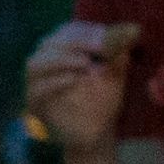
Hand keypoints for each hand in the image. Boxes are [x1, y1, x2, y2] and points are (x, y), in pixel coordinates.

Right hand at [22, 19, 137, 155]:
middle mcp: (44, 63)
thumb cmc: (103, 100)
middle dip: (75, 43)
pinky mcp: (34, 104)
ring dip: (61, 59)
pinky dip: (55, 82)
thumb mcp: (116, 74)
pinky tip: (75, 80)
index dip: (84, 31)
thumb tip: (130, 31)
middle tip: (98, 47)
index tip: (104, 35)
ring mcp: (35, 84)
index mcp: (62, 51)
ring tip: (85, 63)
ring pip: (36, 64)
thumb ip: (119, 53)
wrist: (97, 132)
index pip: (66, 32)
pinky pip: (37, 90)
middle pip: (49, 43)